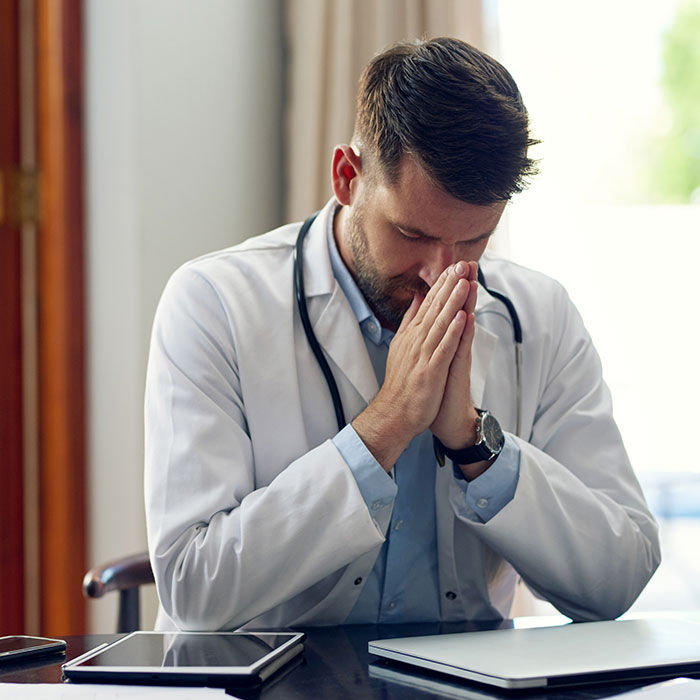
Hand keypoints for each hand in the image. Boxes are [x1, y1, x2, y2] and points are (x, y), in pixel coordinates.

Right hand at [352, 262, 472, 470]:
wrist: (395, 413)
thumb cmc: (402, 382)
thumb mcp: (402, 346)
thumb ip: (410, 322)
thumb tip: (419, 299)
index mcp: (411, 335)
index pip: (428, 304)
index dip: (441, 285)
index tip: (454, 266)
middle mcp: (415, 341)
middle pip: (434, 308)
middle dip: (449, 286)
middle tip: (462, 265)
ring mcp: (422, 356)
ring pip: (440, 324)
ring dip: (452, 302)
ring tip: (464, 282)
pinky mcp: (430, 371)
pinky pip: (443, 348)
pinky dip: (452, 332)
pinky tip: (462, 317)